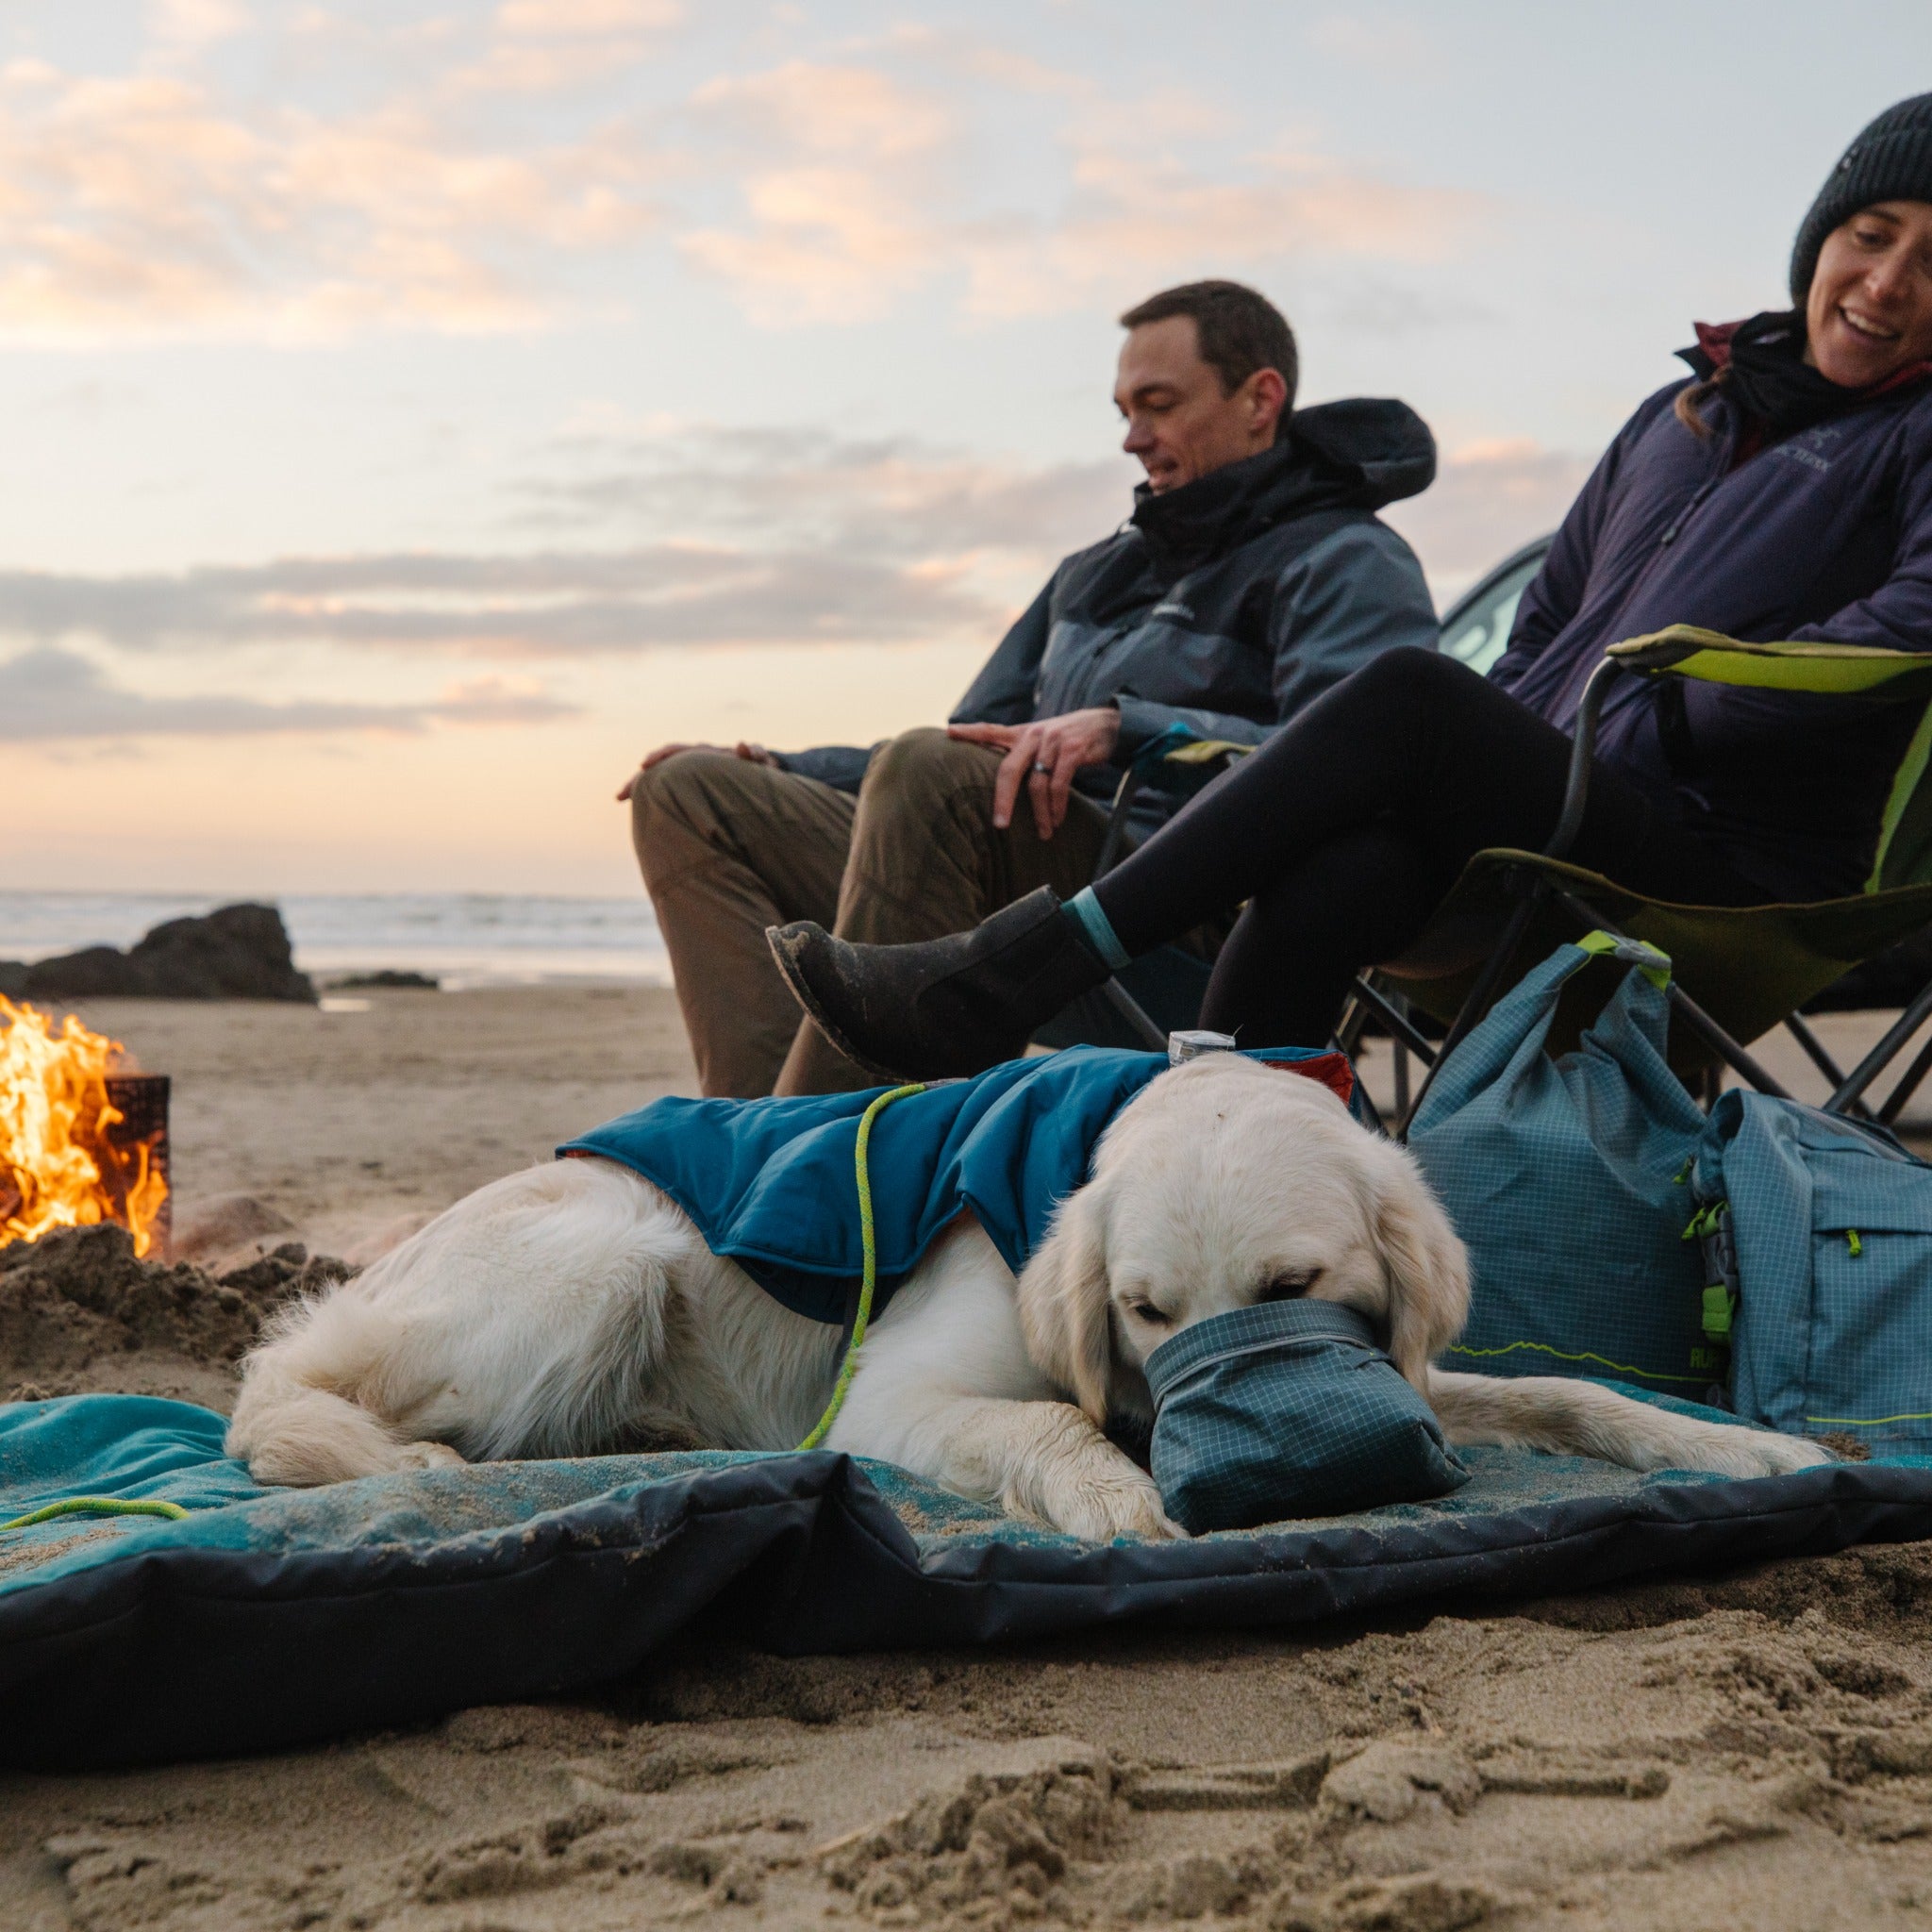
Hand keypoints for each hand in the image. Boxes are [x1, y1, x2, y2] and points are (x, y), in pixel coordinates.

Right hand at [616, 740, 775, 801]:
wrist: (760, 771)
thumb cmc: (760, 767)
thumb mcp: (760, 760)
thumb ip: (754, 754)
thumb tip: (741, 745)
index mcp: (704, 753)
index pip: (676, 751)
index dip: (660, 757)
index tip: (643, 765)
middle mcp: (692, 761)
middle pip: (658, 767)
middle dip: (642, 777)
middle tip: (623, 791)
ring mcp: (690, 774)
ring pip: (661, 778)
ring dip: (641, 786)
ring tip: (622, 797)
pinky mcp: (692, 787)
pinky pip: (669, 790)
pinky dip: (654, 797)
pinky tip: (642, 810)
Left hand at [948, 706, 1119, 840]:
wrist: (1109, 725)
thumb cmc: (1071, 739)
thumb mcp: (1044, 739)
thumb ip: (1024, 752)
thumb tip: (1003, 781)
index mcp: (1023, 733)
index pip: (991, 730)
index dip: (970, 732)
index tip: (948, 732)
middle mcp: (1034, 734)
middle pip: (1009, 769)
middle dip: (1003, 800)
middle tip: (1000, 825)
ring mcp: (1053, 741)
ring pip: (1037, 784)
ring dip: (1040, 813)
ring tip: (1044, 832)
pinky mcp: (1073, 750)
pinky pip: (1059, 785)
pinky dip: (1057, 806)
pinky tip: (1058, 820)